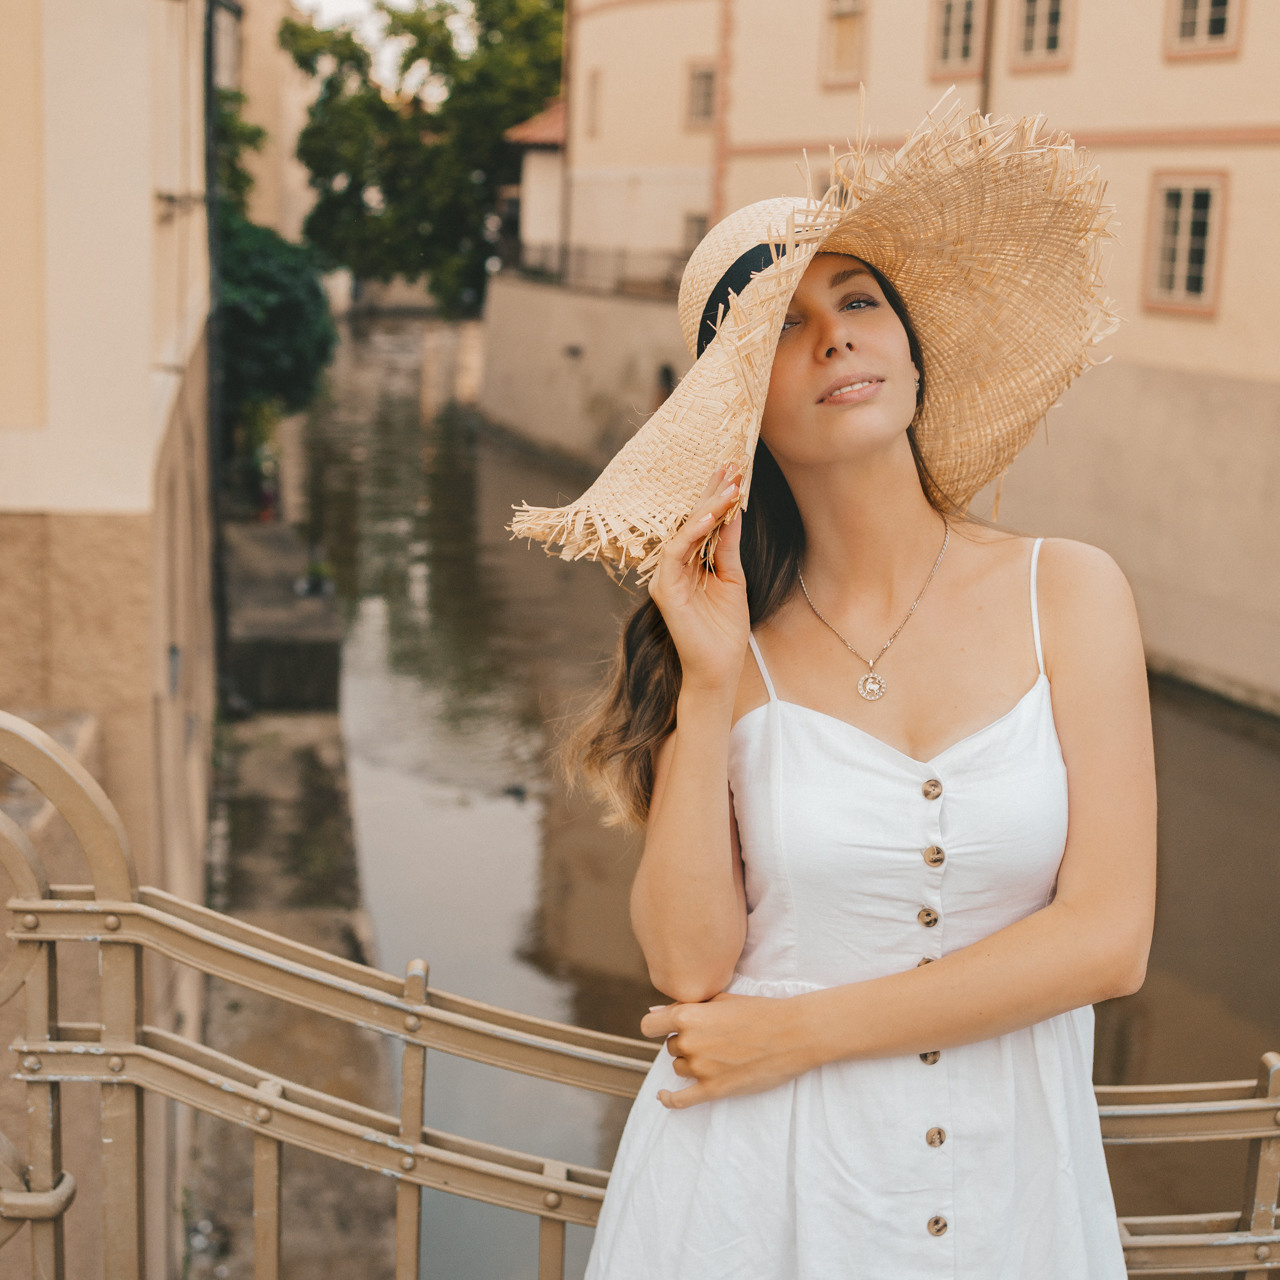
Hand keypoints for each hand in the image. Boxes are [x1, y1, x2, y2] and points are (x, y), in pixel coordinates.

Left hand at [640, 992, 813, 1109]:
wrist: (792, 1033)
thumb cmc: (759, 1011)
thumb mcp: (722, 999)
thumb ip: (688, 1006)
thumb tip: (657, 1012)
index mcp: (688, 1016)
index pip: (650, 1025)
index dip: (656, 1025)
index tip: (662, 1027)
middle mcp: (689, 1042)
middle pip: (671, 1046)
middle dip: (685, 1042)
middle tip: (712, 1037)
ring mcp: (701, 1068)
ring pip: (679, 1067)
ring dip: (690, 1062)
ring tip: (717, 1053)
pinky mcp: (714, 1089)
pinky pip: (681, 1100)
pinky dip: (669, 1100)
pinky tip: (663, 1096)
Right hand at [647, 462, 749, 692]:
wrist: (719, 667)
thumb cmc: (724, 628)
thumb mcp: (732, 578)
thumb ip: (727, 547)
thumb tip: (733, 512)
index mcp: (689, 563)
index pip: (701, 522)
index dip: (715, 495)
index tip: (734, 469)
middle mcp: (673, 566)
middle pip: (691, 521)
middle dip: (711, 492)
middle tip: (731, 466)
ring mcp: (666, 577)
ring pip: (683, 532)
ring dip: (707, 507)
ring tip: (728, 487)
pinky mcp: (664, 590)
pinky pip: (675, 553)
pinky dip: (692, 533)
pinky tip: (710, 517)